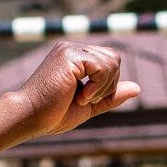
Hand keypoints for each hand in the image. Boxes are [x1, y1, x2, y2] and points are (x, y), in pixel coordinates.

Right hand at [16, 43, 139, 138]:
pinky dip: (98, 85)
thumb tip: (138, 88)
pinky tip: (81, 95)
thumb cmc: (52, 115)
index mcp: (75, 57)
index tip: (87, 99)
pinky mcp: (69, 55)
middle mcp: (72, 48)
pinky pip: (102, 65)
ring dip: (103, 86)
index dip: (108, 83)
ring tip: (82, 98)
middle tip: (86, 99)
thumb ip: (110, 96)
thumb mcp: (88, 105)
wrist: (29, 117)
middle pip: (114, 58)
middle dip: (109, 84)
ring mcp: (70, 49)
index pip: (110, 61)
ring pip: (112, 61)